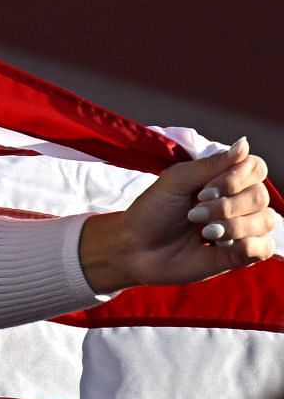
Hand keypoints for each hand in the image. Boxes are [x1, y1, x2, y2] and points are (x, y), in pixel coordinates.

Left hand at [107, 138, 278, 288]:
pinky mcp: (240, 254)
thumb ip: (211, 164)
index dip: (236, 178)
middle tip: (193, 213)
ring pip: (265, 221)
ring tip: (203, 231)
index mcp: (224, 179)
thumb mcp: (176, 181)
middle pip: (260, 195)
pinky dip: (245, 245)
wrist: (135, 248)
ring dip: (233, 226)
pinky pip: (264, 247)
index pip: (255, 168)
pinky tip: (218, 245)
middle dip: (226, 206)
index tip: (203, 190)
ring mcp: (241, 228)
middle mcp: (238, 202)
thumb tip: (243, 143)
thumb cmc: (152, 211)